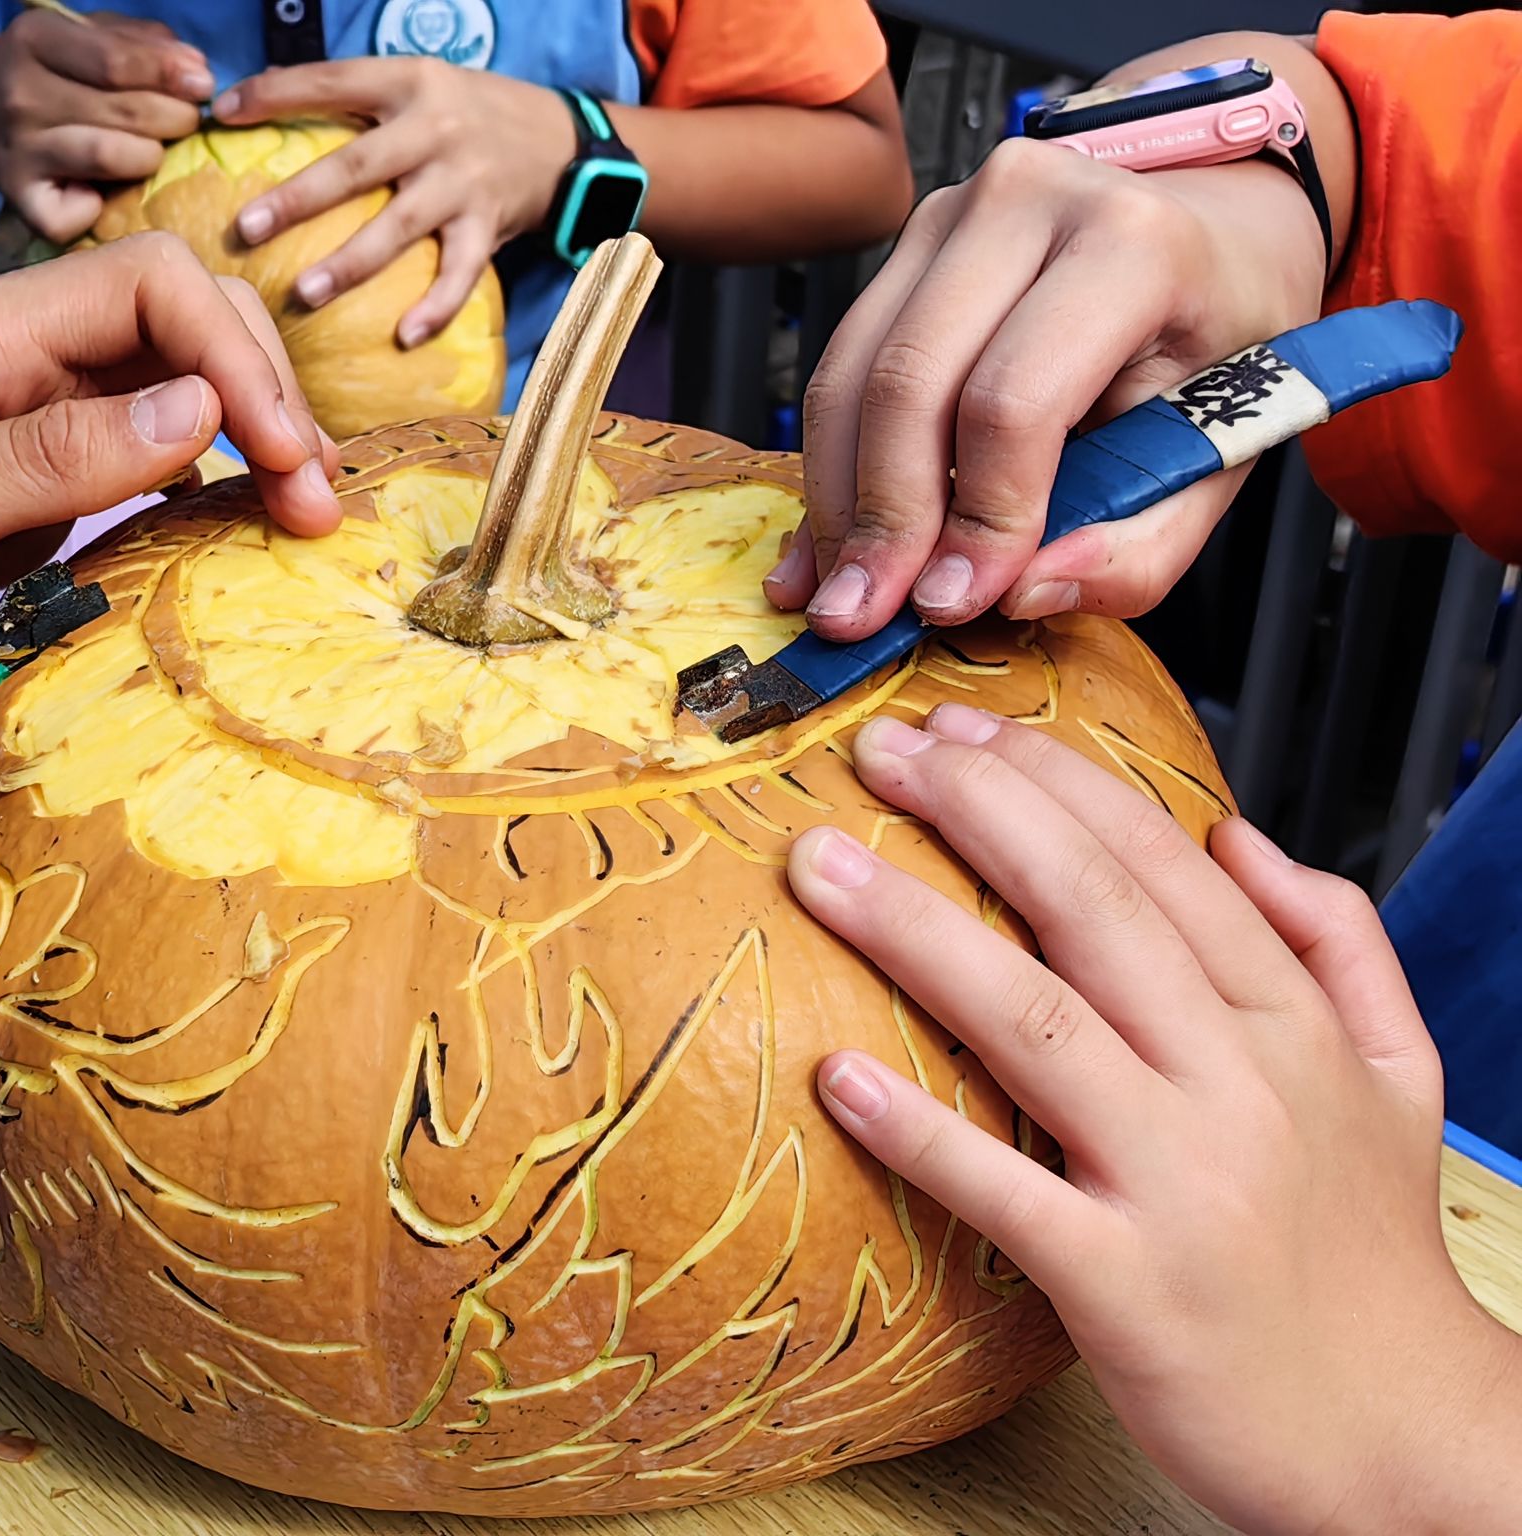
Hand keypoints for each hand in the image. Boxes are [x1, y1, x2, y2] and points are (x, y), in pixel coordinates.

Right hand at [0, 9, 211, 242]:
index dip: (168, 75)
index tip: (203, 86)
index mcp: (36, 39)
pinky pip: (76, 216)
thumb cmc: (52, 70)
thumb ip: (140, 42)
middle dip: (175, 118)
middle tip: (188, 122)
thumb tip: (194, 71)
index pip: (116, 62)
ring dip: (150, 158)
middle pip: (123, 111)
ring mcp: (18, 150)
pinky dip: (99, 210)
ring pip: (109, 157)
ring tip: (154, 151)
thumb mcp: (85, 35)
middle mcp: (20, 94)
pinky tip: (102, 195)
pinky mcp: (20, 200)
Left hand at [0, 234, 342, 672]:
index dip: (235, 354)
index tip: (282, 455)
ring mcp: (34, 420)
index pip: (152, 284)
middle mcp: (23, 359)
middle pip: (185, 328)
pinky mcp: (38, 483)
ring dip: (255, 443)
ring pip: (179, 393)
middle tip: (314, 506)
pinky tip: (242, 526)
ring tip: (304, 520)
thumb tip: (203, 407)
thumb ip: (53, 453)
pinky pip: (147, 460)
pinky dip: (210, 486)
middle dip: (268, 398)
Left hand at [214, 58, 574, 345]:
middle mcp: (435, 129)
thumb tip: (261, 102)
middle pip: (357, 165)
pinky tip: (404, 337)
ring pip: (401, 225)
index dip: (275, 94)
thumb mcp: (416, 85)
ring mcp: (464, 181)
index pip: (333, 81)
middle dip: (299, 198)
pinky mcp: (491, 225)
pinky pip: (461, 273)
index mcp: (408, 82)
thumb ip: (355, 97)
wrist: (557, 138)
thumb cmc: (465, 113)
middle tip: (245, 228)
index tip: (221, 114)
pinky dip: (436, 307)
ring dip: (351, 263)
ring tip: (304, 292)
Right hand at [769, 140, 1328, 637]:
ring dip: (837, 501)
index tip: (951, 603)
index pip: (1015, 400)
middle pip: (909, 383)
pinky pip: (839, 368)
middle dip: (881, 518)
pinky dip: (830, 469)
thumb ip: (1141, 546)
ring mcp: (950, 215)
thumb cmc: (1216, 343)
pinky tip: (823, 547)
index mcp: (1132, 245)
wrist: (1214, 232)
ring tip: (839, 593)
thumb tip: (1023, 592)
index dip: (976, 515)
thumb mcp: (1219, 456)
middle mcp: (1027, 202)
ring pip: (851, 376)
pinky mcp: (906, 248)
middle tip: (862, 616)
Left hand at [787, 704, 1521, 1534]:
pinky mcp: (1128, 1287)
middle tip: (876, 749)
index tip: (960, 729)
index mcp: (1291, 1028)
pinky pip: (1007, 1194)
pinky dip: (922, 1133)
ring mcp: (1184, 1184)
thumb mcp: (1398, 1080)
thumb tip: (1238, 836)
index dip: (1054, 782)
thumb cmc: (1372, 1256)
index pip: (1162, 864)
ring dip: (917, 933)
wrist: (1408, 1441)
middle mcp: (1240, 1085)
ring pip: (1037, 1024)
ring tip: (819, 864)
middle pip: (1093, 913)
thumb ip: (1336, 944)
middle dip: (977, 813)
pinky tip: (838, 1075)